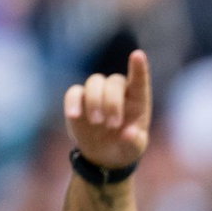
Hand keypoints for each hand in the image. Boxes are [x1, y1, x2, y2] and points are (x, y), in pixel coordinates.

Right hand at [64, 49, 152, 170]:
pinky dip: (73, 102)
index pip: (139, 81)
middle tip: (112, 124)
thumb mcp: (134, 149)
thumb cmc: (125, 147)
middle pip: (114, 82)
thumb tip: (129, 134)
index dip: (139, 68)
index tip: (138, 55)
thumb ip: (134, 142)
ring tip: (97, 123)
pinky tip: (74, 116)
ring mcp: (98, 93)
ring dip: (95, 100)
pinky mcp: (79, 100)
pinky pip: (74, 92)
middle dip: (112, 102)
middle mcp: (118, 92)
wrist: (104, 155)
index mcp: (137, 101)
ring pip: (95, 81)